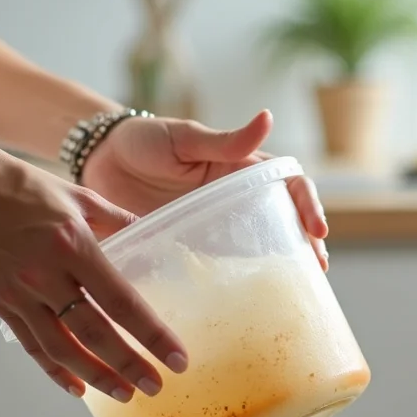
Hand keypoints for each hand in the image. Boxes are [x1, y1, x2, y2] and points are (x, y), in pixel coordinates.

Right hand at [0, 153, 187, 399]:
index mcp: (73, 246)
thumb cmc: (27, 189)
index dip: (152, 335)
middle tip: (155, 387)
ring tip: (124, 394)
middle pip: (94, 333)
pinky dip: (56, 371)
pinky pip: (33, 347)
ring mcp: (20, 294)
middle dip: (128, 365)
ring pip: (62, 349)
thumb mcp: (81, 196)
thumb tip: (149, 232)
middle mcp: (45, 275)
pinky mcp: (1, 305)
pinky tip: (79, 389)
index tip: (176, 359)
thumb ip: (118, 220)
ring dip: (96, 376)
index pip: (121, 301)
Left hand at [81, 110, 329, 269]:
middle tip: (317, 268)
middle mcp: (237, 199)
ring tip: (300, 288)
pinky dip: (244, 280)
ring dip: (284, 264)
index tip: (317, 231)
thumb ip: (223, 140)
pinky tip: (253, 299)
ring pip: (263, 246)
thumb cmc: (142, 142)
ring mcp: (218, 226)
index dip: (308, 205)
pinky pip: (226, 265)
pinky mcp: (196, 247)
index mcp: (240, 168)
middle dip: (306, 243)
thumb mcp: (183, 138)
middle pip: (285, 220)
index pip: (288, 184)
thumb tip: (268, 118)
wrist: (99, 165)